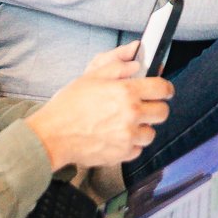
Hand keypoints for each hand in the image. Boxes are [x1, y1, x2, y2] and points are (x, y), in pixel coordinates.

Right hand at [26, 43, 171, 168]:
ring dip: (142, 127)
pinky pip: (138, 149)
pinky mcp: (122, 154)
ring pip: (151, 133)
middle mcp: (131, 114)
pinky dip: (131, 144)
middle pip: (162, 112)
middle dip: (155, 107)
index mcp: (126, 92)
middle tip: (144, 106)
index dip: (165, 88)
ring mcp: (128, 136)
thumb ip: (117, 66)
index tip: (164, 90)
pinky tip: (117, 137)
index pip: (162, 88)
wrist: (52, 135)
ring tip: (126, 123)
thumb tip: (135, 63)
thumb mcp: (91, 77)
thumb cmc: (68, 106)